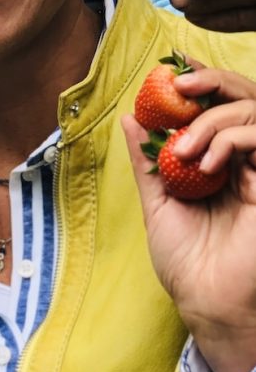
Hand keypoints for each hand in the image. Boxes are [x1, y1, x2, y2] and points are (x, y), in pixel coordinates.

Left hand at [123, 63, 255, 371]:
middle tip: (180, 85)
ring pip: (253, 111)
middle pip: (244, 97)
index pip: (216, 107)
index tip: (171, 68)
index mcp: (216, 162)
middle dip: (212, 81)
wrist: (207, 303)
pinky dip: (230, 138)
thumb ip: (147, 160)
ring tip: (183, 149)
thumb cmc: (185, 261)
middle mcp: (242, 162)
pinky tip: (205, 163)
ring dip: (213, 119)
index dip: (200, 82)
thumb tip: (129, 118)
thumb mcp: (157, 201)